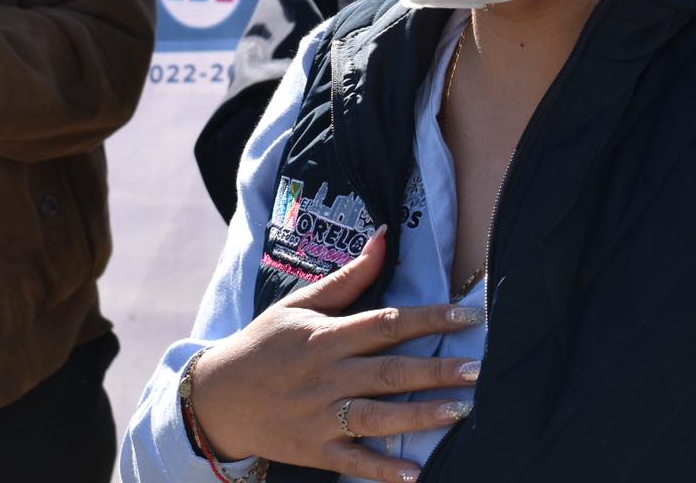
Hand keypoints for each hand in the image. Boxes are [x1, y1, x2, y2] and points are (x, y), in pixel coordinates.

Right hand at [189, 229, 482, 482]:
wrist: (218, 397)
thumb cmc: (265, 344)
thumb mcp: (300, 304)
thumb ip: (349, 277)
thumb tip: (384, 237)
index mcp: (325, 336)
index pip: (385, 323)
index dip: (428, 318)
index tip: (467, 317)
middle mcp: (326, 375)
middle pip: (388, 370)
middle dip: (435, 370)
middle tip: (477, 368)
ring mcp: (321, 415)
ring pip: (377, 415)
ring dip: (420, 415)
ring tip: (460, 411)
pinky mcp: (315, 448)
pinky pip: (354, 460)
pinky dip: (383, 469)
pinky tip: (416, 473)